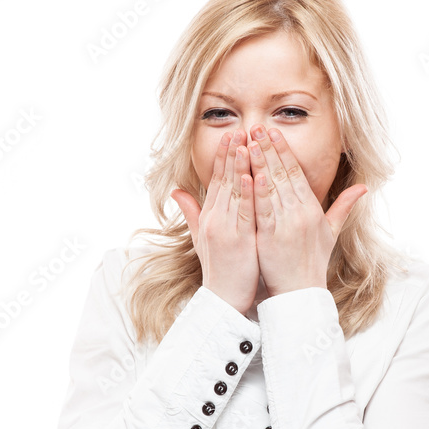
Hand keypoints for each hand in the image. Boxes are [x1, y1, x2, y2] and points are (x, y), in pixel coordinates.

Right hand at [170, 129, 259, 315]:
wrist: (223, 299)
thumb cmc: (219, 270)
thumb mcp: (200, 238)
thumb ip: (191, 212)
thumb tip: (176, 191)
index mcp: (209, 217)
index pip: (216, 181)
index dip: (223, 157)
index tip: (231, 135)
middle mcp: (215, 220)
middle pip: (224, 181)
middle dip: (232, 154)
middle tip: (240, 129)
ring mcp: (226, 229)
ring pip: (234, 192)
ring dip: (239, 166)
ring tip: (246, 144)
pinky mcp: (238, 241)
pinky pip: (244, 213)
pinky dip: (247, 194)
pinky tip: (252, 176)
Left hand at [247, 125, 367, 296]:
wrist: (302, 292)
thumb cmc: (313, 262)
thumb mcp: (331, 232)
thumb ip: (343, 207)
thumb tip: (364, 187)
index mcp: (312, 209)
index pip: (296, 172)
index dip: (283, 150)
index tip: (272, 132)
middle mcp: (300, 213)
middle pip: (283, 174)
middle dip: (268, 149)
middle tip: (256, 126)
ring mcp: (286, 225)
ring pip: (271, 188)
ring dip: (259, 163)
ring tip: (247, 142)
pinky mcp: (271, 238)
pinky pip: (264, 211)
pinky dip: (258, 193)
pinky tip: (251, 175)